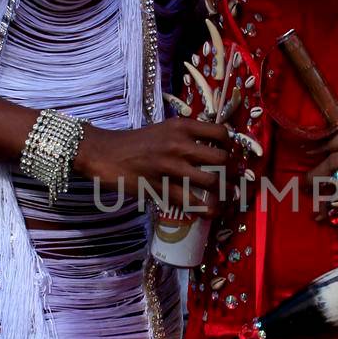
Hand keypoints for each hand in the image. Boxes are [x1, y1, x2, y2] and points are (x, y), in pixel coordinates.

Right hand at [76, 117, 230, 213]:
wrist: (104, 153)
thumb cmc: (135, 143)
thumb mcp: (163, 130)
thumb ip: (186, 137)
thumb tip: (212, 150)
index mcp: (181, 127)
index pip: (220, 133)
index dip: (230, 146)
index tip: (230, 155)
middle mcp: (179, 144)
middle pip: (221, 159)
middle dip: (232, 173)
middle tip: (233, 181)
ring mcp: (170, 167)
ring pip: (211, 182)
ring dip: (224, 194)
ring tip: (228, 199)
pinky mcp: (160, 188)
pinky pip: (190, 202)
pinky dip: (205, 209)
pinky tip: (211, 212)